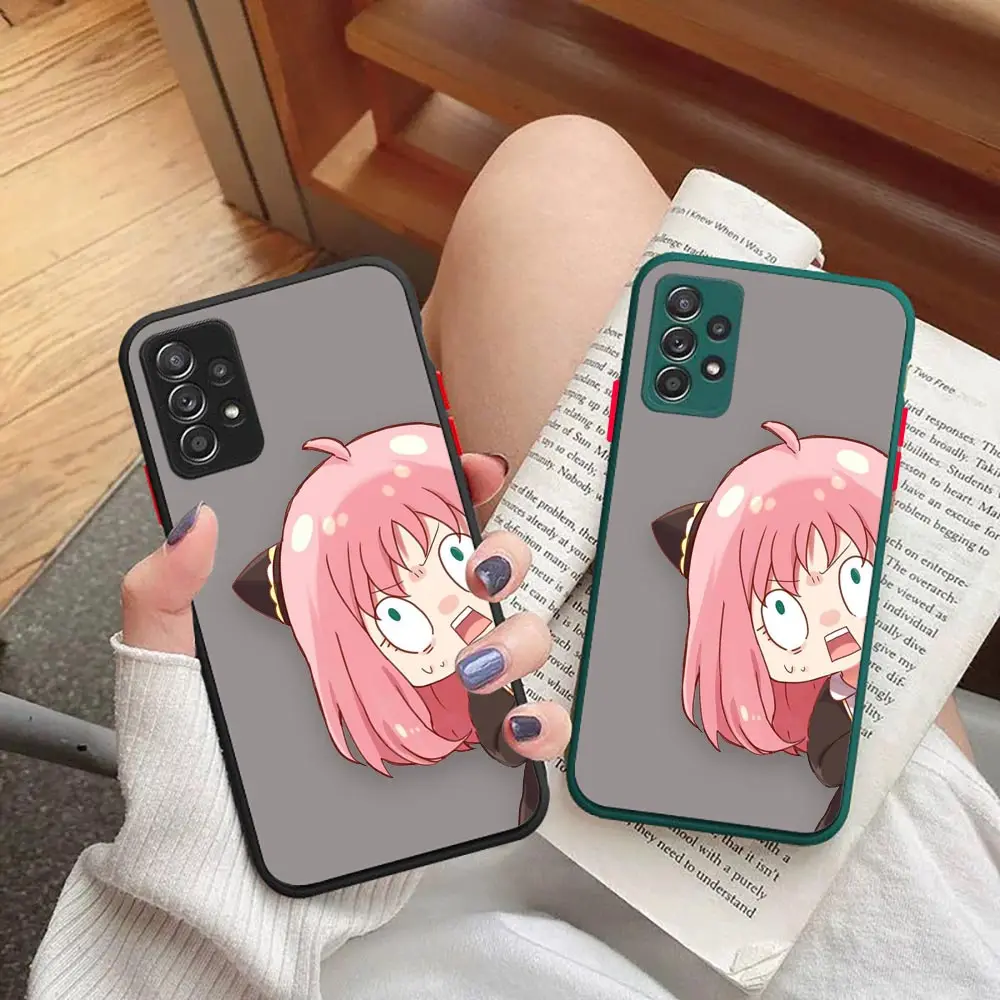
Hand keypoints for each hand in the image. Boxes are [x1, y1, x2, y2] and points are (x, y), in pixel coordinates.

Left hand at [121, 453, 571, 761]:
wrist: (223, 889)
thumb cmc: (193, 780)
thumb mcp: (163, 674)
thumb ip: (166, 592)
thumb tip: (195, 518)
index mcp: (339, 608)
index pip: (407, 528)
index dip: (447, 487)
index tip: (465, 464)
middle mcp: (399, 645)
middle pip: (482, 572)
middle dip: (501, 550)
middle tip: (477, 564)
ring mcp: (435, 701)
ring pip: (518, 639)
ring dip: (517, 634)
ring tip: (475, 660)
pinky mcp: (460, 762)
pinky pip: (527, 732)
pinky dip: (540, 721)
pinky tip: (509, 723)